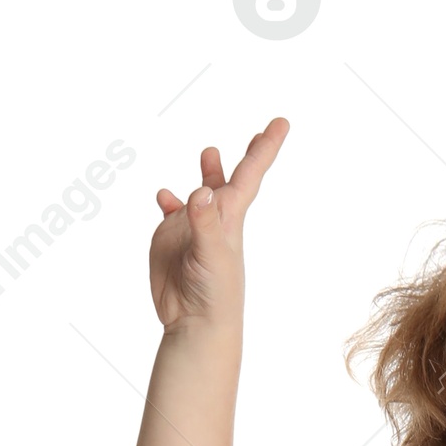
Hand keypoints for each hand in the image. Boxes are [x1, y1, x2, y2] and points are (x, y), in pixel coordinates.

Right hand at [149, 116, 289, 330]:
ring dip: (205, 176)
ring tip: (209, 154)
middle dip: (244, 158)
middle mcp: (212, 218)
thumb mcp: (211, 254)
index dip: (264, 147)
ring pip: (199, 194)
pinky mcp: (169, 240)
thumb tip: (202, 190)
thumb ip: (205, 222)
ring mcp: (191, 228)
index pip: (249, 173)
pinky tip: (164, 196)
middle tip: (257, 135)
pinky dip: (169, 201)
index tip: (281, 122)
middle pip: (229, 180)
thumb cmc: (215, 294)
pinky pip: (171, 213)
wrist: (195, 323)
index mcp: (229, 217)